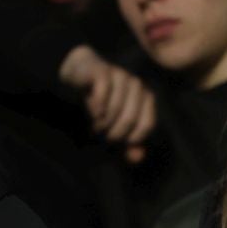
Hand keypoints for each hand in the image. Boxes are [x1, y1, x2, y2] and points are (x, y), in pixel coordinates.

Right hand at [57, 46, 155, 161]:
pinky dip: (95, 107)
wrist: (80, 76)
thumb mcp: (114, 128)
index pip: (146, 125)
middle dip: (113, 132)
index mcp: (146, 97)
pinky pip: (102, 94)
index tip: (116, 141)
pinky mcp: (103, 71)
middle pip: (130, 119)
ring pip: (115, 108)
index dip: (131, 138)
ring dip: (101, 122)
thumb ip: (127, 144)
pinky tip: (91, 111)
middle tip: (100, 134)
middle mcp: (136, 85)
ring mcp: (120, 75)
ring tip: (94, 123)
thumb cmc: (101, 105)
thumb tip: (137, 157)